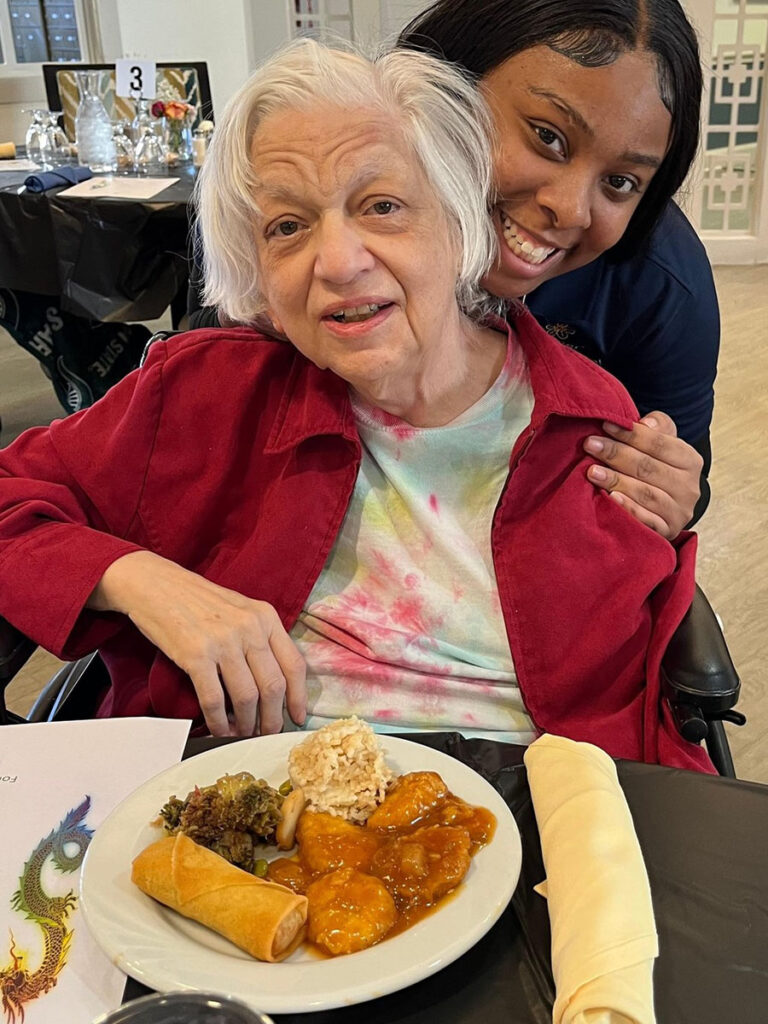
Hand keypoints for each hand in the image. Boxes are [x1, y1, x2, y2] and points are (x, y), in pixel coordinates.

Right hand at [89, 551, 306, 736]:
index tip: (297, 717)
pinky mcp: (195, 655)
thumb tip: (274, 684)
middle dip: (273, 719)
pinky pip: (214, 699)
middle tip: (267, 734)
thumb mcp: (240, 610)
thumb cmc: (198, 601)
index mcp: (266, 616)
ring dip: (247, 724)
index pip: (294, 664)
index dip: (298, 697)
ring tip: (243, 734)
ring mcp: (223, 641)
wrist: (155, 585)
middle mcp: (249, 628)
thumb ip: (260, 638)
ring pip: (247, 697)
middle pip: (273, 686)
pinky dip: (219, 722)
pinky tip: (219, 729)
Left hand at [583, 411, 702, 539]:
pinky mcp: (667, 531)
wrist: (665, 507)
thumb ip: (657, 427)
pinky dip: (628, 508)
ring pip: (645, 493)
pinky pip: (646, 520)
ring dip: (616, 480)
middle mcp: (689, 487)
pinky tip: (610, 497)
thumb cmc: (656, 468)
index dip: (631, 434)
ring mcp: (679, 512)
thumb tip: (646, 422)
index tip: (605, 425)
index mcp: (690, 460)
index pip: (659, 444)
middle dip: (616, 454)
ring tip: (592, 471)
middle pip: (648, 467)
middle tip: (590, 444)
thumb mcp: (662, 443)